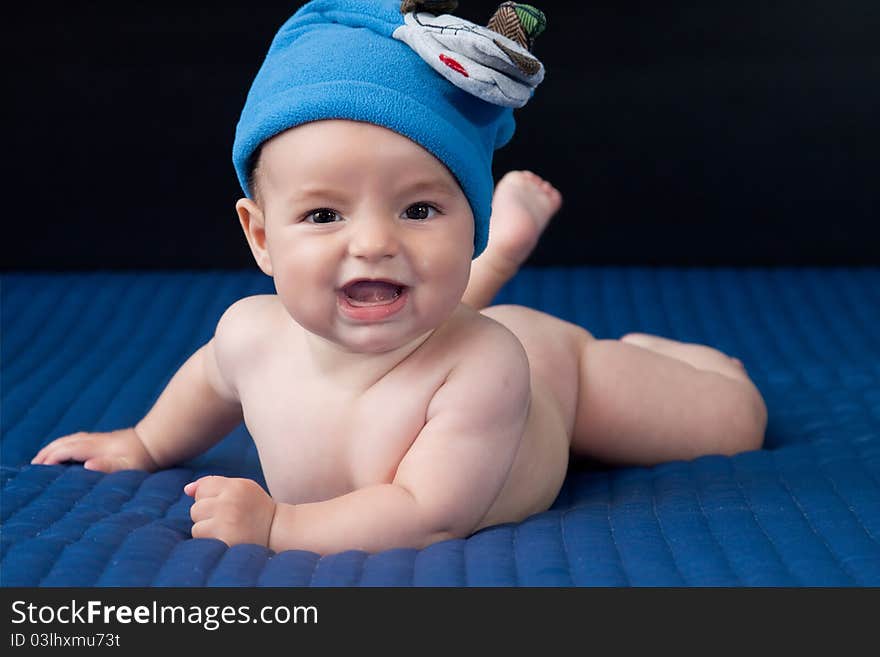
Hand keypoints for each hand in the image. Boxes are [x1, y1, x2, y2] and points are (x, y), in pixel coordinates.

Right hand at [31, 428, 158, 471]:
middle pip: (65, 442)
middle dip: (48, 451)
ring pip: (72, 439)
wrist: (158, 441)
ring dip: (56, 446)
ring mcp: (101, 438)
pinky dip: (67, 444)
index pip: (67, 450)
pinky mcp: (107, 440)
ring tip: (45, 457)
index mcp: (97, 447)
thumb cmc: (144, 458)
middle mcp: (96, 440)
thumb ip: (108, 466)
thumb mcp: (128, 466)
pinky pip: (79, 439)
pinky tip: (68, 451)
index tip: (38, 468)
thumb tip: (87, 465)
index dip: (51, 458)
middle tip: (34, 464)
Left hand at [185, 476, 276, 547]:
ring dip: (207, 529)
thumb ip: (214, 484)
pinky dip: (210, 540)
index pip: (202, 488)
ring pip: (196, 525)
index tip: (223, 503)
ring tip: (226, 529)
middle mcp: (230, 502)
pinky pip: (202, 539)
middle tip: (226, 518)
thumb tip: (187, 489)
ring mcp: (226, 522)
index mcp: (235, 486)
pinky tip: (225, 537)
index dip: (209, 497)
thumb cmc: (256, 507)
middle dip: (206, 514)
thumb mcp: (241, 487)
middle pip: (196, 508)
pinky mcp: (224, 540)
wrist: (277, 530)